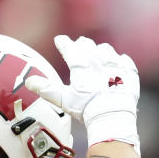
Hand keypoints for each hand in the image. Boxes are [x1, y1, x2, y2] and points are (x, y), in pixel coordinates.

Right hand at [26, 35, 139, 153]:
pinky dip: (121, 63)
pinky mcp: (129, 75)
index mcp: (81, 64)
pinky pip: (126, 63)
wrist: (112, 117)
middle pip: (88, 45)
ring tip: (98, 56)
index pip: (69, 47)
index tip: (60, 40)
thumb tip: (29, 81)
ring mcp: (115, 66)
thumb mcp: (63, 100)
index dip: (63, 43)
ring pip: (107, 50)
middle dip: (82, 45)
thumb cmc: (86, 108)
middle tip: (79, 47)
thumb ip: (46, 89)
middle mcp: (98, 61)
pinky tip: (119, 65)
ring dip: (101, 52)